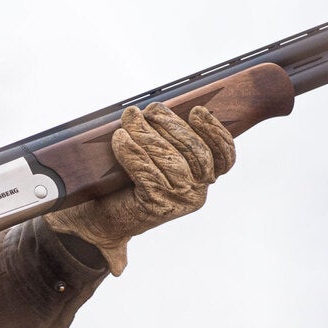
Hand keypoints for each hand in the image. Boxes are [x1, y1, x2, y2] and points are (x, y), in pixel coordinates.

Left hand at [46, 103, 236, 274]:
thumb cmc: (128, 183)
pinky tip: (120, 138)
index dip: (216, 131)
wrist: (103, 219)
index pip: (225, 156)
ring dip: (147, 134)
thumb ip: (167, 138)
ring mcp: (178, 201)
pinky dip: (132, 151)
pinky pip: (146, 171)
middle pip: (196, 152)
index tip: (198, 111)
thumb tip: (160, 108)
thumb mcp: (154, 159)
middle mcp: (197, 192)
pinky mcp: (155, 206)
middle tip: (149, 110)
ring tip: (129, 119)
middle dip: (172, 124)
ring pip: (170, 159)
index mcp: (204, 180)